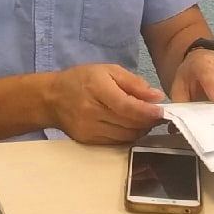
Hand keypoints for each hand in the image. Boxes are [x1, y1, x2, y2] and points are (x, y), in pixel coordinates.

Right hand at [46, 63, 165, 144]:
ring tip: (145, 120)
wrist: (52, 98)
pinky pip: (116, 142)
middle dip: (147, 121)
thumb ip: (133, 83)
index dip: (147, 111)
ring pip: (125, 136)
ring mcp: (88, 129)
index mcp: (97, 88)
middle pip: (128, 123)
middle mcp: (91, 111)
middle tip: (157, 114)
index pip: (126, 106)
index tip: (161, 111)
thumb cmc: (82, 79)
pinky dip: (128, 136)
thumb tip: (156, 96)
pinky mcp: (88, 141)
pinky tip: (131, 126)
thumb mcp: (108, 70)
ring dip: (140, 130)